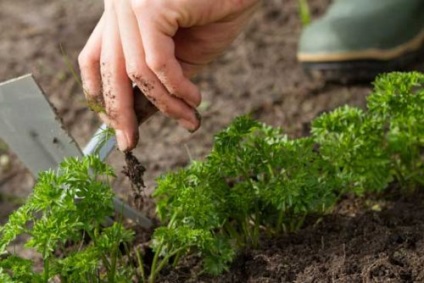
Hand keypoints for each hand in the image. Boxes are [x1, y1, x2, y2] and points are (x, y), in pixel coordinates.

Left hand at [78, 0, 260, 150]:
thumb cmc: (218, 12)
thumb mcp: (183, 56)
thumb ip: (159, 83)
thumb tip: (138, 117)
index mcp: (122, 15)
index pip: (95, 60)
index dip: (101, 97)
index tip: (117, 126)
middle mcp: (119, 5)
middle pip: (108, 69)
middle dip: (119, 112)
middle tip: (129, 143)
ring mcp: (132, 2)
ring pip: (136, 71)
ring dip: (164, 104)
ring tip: (188, 117)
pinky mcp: (150, 5)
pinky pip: (158, 63)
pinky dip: (177, 88)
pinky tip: (194, 98)